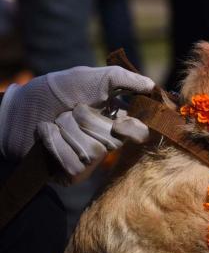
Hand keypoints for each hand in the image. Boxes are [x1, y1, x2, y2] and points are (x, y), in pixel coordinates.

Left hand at [0, 66, 153, 175]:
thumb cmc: (49, 94)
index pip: (139, 132)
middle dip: (84, 120)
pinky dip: (54, 144)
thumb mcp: (85, 78)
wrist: (11, 113)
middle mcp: (105, 141)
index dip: (133, 130)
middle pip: (112, 140)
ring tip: (54, 123)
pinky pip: (73, 163)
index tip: (121, 123)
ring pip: (92, 151)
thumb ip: (119, 79)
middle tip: (68, 111)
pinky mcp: (73, 173)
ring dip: (65, 131)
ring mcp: (90, 159)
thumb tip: (151, 84)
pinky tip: (45, 138)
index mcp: (114, 119)